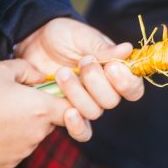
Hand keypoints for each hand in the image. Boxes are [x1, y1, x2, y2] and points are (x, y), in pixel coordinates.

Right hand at [0, 59, 85, 167]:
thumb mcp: (4, 69)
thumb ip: (29, 70)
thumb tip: (42, 77)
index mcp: (43, 109)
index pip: (72, 109)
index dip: (67, 103)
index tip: (54, 98)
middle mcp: (38, 132)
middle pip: (50, 123)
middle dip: (40, 114)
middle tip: (18, 104)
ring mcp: (25, 150)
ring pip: (34, 137)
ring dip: (25, 128)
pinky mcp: (10, 162)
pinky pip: (18, 150)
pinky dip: (10, 142)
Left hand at [15, 18, 144, 129]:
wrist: (33, 42)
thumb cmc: (63, 36)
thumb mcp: (82, 36)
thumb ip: (103, 47)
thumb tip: (128, 49)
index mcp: (116, 71)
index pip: (134, 88)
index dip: (126, 82)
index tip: (110, 66)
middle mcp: (104, 90)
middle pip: (112, 101)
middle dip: (96, 81)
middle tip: (83, 61)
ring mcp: (86, 103)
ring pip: (94, 112)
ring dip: (77, 92)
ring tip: (62, 72)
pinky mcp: (67, 113)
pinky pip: (81, 132)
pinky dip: (77, 126)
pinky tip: (69, 113)